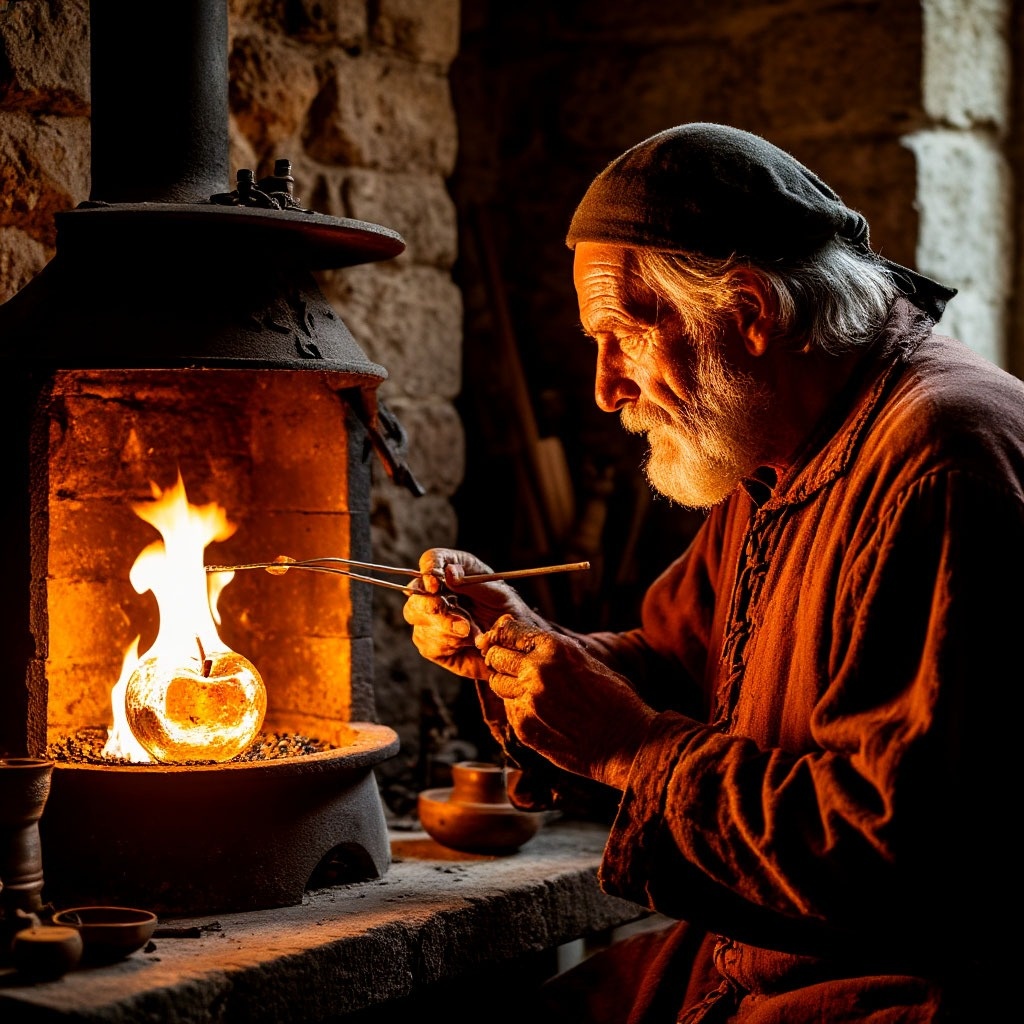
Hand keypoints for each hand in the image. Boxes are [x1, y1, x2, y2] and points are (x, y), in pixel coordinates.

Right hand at [402, 548, 543, 680]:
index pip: (432, 559)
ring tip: (472, 632)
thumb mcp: (498, 595)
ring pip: (416, 616)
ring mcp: (429, 616)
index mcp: (456, 569)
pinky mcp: (430, 642)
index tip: (434, 584)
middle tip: (453, 616)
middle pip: (415, 589)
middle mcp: (438, 590)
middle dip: (430, 603)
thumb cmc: (508, 613)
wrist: (513, 645)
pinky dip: (447, 643)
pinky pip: (426, 642)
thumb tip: (449, 572)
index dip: (429, 568)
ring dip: (446, 627)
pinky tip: (465, 642)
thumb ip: (472, 583)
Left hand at [477, 614, 655, 789]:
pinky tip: (541, 710)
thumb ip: (550, 650)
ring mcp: (528, 701)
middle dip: (501, 658)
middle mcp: (536, 671)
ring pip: (498, 683)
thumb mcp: (585, 661)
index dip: (505, 635)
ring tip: (529, 688)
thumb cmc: (612, 698)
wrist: (626, 742)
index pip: (509, 631)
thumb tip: (518, 637)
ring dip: (508, 683)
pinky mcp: (524, 727)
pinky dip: (518, 706)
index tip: (505, 639)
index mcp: (554, 648)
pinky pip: (509, 708)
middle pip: (495, 656)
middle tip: (511, 664)